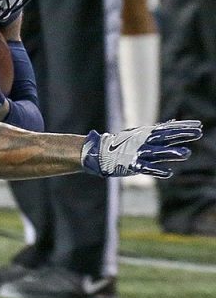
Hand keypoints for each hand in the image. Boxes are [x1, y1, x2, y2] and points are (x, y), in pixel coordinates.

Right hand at [81, 120, 202, 177]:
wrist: (98, 153)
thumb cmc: (121, 144)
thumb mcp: (139, 134)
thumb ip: (157, 131)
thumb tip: (173, 124)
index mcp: (146, 134)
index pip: (168, 129)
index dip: (183, 127)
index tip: (199, 125)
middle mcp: (144, 142)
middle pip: (166, 138)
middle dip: (182, 136)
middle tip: (198, 133)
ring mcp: (138, 153)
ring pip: (158, 153)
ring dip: (171, 153)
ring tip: (186, 153)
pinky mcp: (133, 165)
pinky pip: (147, 168)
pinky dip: (157, 170)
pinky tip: (169, 173)